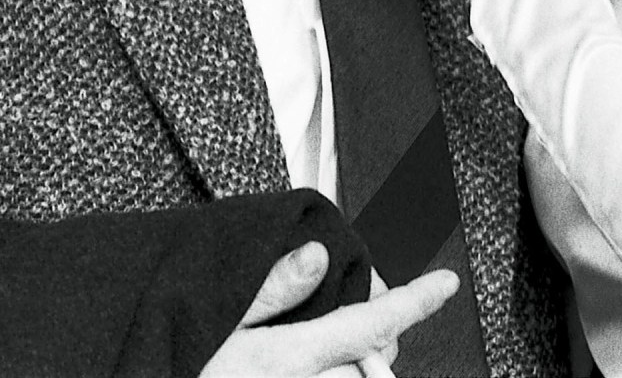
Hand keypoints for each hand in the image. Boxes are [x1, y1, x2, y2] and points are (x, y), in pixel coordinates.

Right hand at [199, 241, 458, 377]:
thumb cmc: (175, 366)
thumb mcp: (210, 321)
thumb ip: (268, 290)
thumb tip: (317, 256)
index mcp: (287, 358)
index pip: (371, 324)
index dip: (415, 302)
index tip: (446, 284)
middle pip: (371, 361)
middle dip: (377, 334)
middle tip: (359, 309)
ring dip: (356, 364)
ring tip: (331, 345)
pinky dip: (340, 375)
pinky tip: (319, 365)